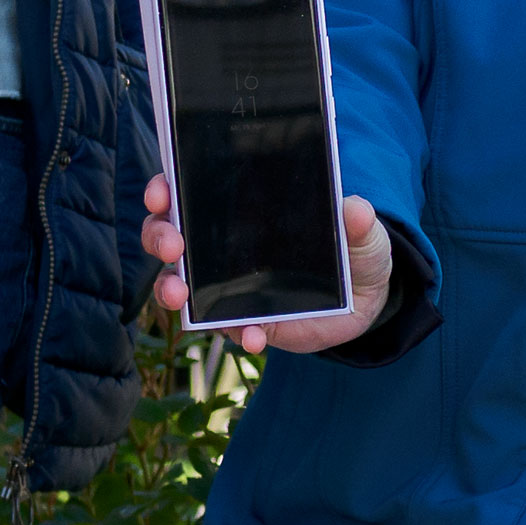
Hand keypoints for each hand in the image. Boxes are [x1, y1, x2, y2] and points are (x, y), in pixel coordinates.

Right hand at [144, 174, 394, 355]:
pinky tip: (253, 336)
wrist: (365, 298)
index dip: (165, 188)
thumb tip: (355, 209)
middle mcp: (220, 245)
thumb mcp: (363, 231)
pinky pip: (227, 328)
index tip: (162, 191)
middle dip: (160, 236)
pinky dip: (236, 333)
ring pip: (180, 284)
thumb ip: (359, 221)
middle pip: (169, 234)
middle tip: (172, 245)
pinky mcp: (244, 320)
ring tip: (180, 295)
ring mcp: (226, 285)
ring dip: (171, 289)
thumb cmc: (353, 248)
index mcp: (240, 207)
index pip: (187, 190)